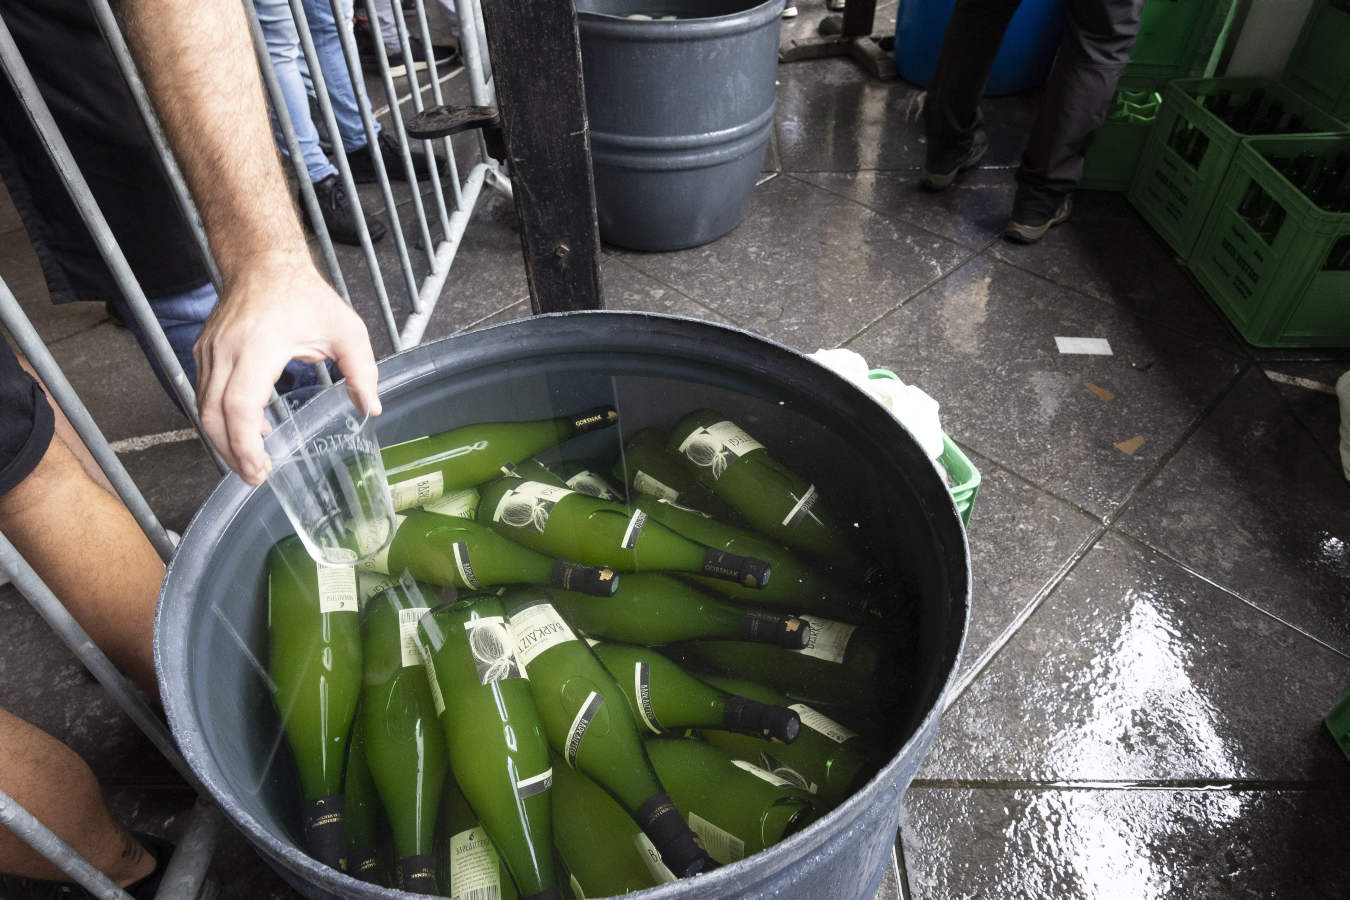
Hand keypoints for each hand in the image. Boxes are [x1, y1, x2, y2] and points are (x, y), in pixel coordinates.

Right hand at [194, 252, 380, 485]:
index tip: (259, 468)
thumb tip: (371, 408)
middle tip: (255, 477)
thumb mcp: (346, 329)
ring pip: (203, 408)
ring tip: (251, 462)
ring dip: (224, 440)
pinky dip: (221, 419)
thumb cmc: (304, 295)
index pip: (240, 405)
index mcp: (259, 346)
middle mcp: (225, 351)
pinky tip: (247, 432)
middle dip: (231, 453)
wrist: (263, 262)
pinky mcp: (204, 353)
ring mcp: (209, 352)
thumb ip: (362, 370)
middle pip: (213, 415)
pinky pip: (204, 394)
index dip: (245, 443)